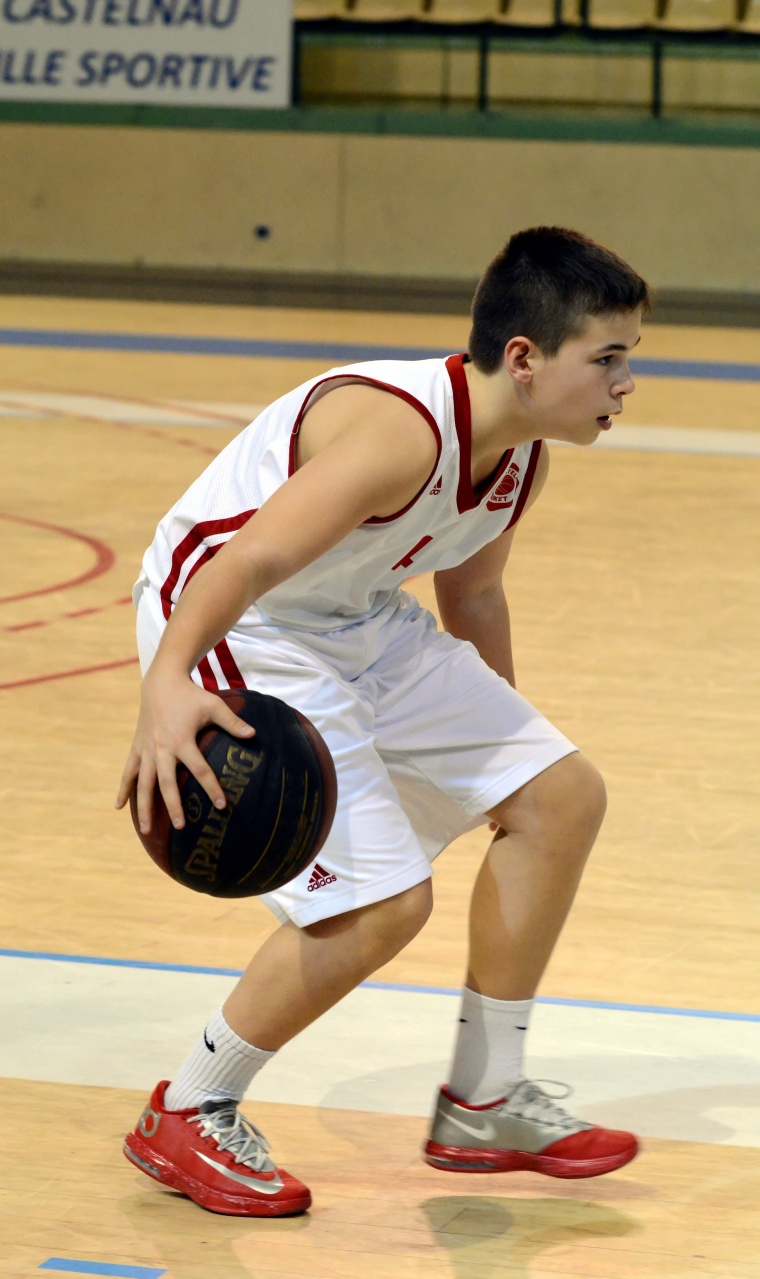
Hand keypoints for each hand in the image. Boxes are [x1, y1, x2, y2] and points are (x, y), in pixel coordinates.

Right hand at [114, 667, 254, 833]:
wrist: (161, 682)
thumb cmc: (191, 695)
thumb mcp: (214, 705)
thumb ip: (233, 722)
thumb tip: (253, 735)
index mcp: (182, 740)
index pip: (200, 769)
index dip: (212, 788)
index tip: (223, 805)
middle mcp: (162, 748)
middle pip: (167, 783)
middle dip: (173, 806)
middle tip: (181, 826)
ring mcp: (147, 749)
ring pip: (143, 783)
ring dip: (144, 806)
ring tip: (145, 829)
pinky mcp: (137, 748)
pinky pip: (129, 772)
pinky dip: (123, 789)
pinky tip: (118, 807)